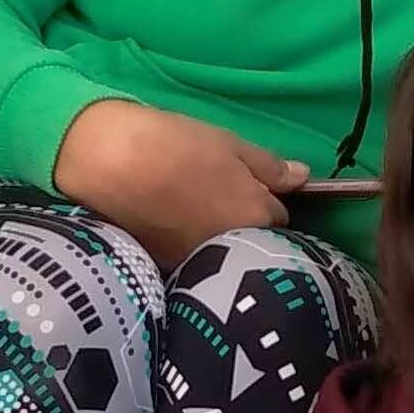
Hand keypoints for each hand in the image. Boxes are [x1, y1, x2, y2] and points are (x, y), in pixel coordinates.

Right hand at [56, 99, 308, 268]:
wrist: (109, 161)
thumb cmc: (175, 144)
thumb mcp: (230, 145)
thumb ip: (270, 167)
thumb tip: (304, 178)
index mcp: (257, 217)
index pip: (280, 218)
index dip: (266, 201)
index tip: (246, 187)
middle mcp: (235, 249)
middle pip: (254, 240)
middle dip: (246, 224)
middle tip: (218, 198)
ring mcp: (201, 263)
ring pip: (223, 252)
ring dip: (218, 238)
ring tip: (192, 211)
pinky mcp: (169, 268)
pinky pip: (193, 260)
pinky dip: (189, 246)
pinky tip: (172, 224)